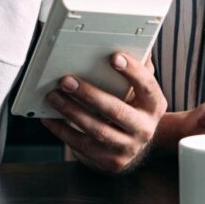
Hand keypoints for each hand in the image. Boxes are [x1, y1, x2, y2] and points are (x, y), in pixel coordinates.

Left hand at [40, 52, 166, 172]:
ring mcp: (128, 147)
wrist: (132, 144)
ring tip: (54, 96)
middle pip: (117, 111)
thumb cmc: (131, 108)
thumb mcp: (138, 90)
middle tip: (67, 80)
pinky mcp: (110, 161)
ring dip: (72, 111)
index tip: (114, 57)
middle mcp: (145, 128)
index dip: (132, 72)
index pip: (147, 86)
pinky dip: (63, 130)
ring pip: (97, 130)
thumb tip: (136, 42)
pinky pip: (82, 146)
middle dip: (89, 95)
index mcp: (154, 105)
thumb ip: (137, 68)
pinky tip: (50, 118)